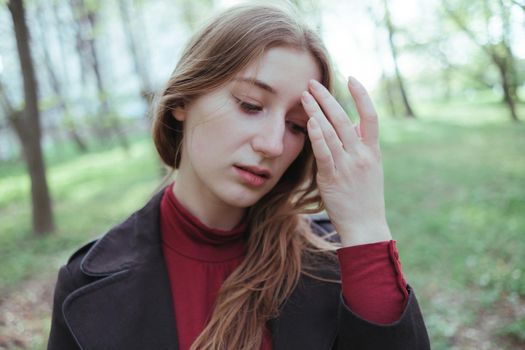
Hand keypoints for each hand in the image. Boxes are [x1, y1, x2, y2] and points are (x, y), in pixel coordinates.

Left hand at [301, 77, 391, 246]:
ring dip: (317, 111)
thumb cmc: (365, 198)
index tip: (351, 78)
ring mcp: (348, 166)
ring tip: (304, 95)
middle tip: (312, 83)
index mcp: (372, 151)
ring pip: (332, 132)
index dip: (362, 95)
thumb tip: (357, 124)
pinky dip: (318, 136)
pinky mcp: (333, 178)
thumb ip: (363, 146)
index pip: (371, 116)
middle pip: (345, 119)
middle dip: (328, 98)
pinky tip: (310, 121)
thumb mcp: (371, 169)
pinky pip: (325, 153)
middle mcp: (361, 155)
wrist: (366, 226)